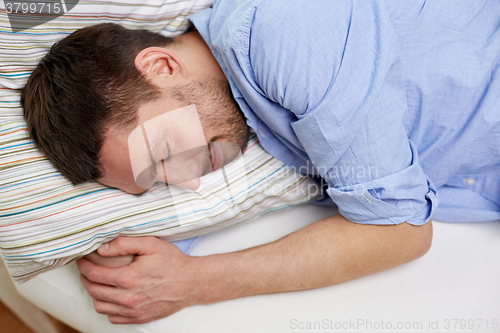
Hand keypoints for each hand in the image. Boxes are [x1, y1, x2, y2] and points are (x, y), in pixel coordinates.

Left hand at [76, 236, 202, 323]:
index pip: (94, 274)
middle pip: (93, 290)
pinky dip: (106, 307)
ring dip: (94, 293)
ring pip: (100, 306)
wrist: (191, 283)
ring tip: (96, 282)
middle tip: (86, 268)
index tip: (81, 259)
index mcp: (128, 279)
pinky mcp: (139, 318)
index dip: (83, 265)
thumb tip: (102, 248)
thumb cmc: (173, 262)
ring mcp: (133, 311)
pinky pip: (113, 317)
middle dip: (85, 278)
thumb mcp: (151, 245)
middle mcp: (128, 298)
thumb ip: (125, 243)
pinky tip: (110, 296)